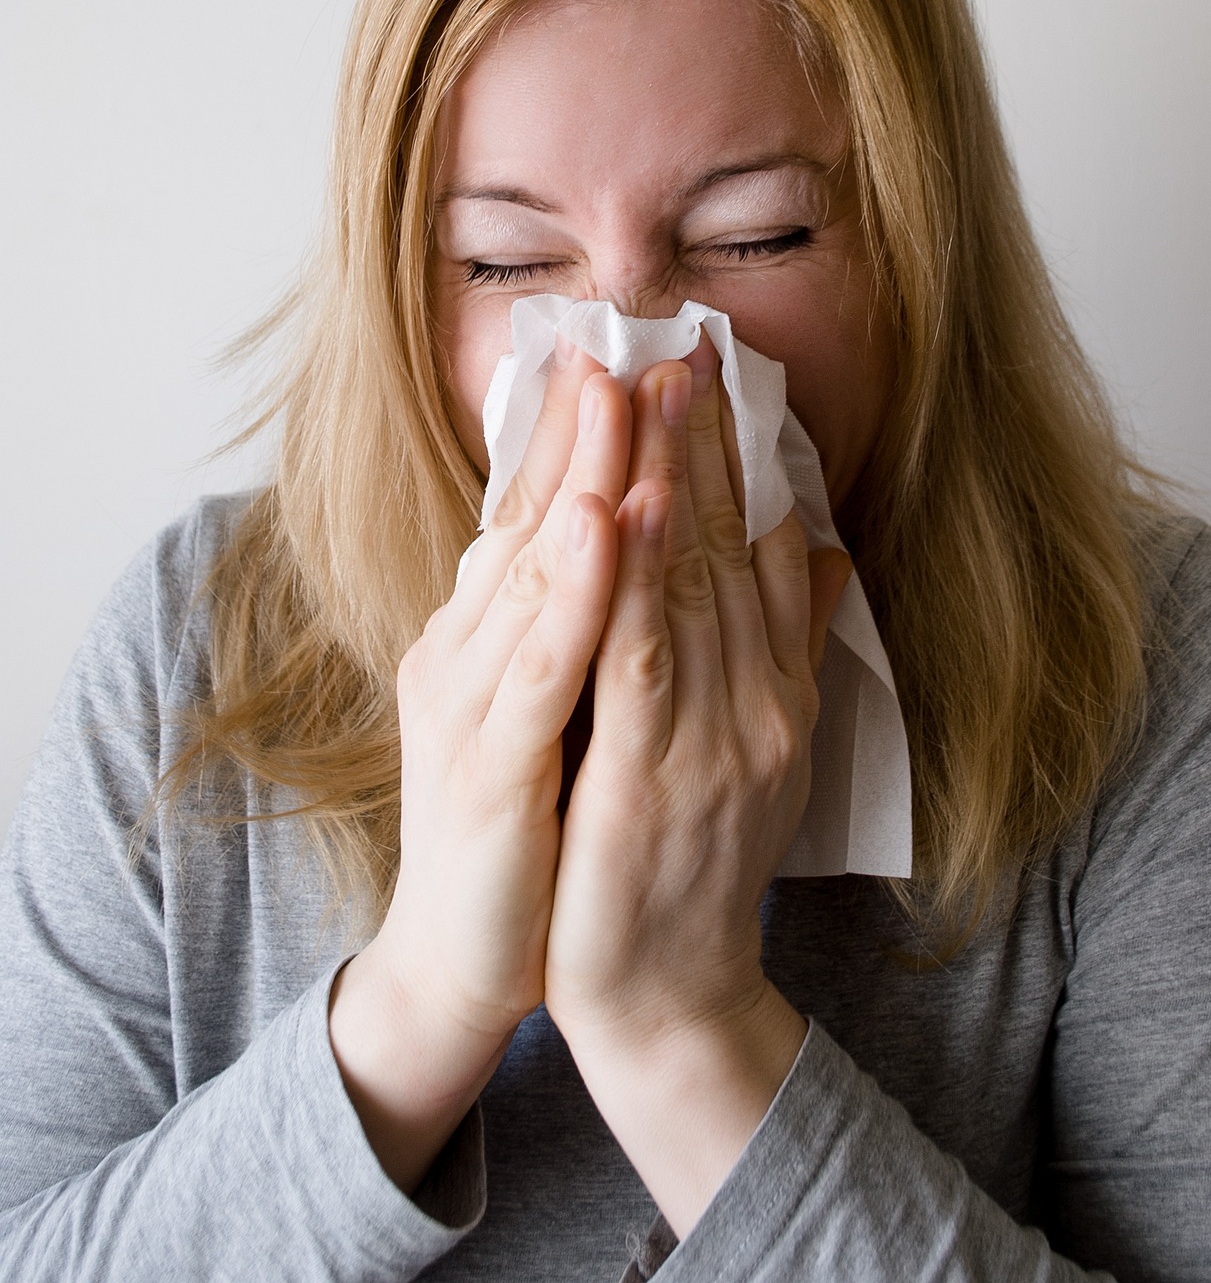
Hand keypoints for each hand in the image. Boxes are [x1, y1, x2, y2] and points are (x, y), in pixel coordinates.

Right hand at [329, 342, 630, 1190]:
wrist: (467, 956)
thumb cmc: (534, 825)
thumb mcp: (578, 709)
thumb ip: (615, 624)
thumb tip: (659, 547)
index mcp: (493, 634)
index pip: (539, 513)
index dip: (581, 432)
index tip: (627, 350)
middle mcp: (468, 649)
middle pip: (532, 520)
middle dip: (589, 428)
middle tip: (632, 339)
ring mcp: (469, 702)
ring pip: (531, 572)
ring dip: (580, 478)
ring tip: (622, 396)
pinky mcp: (485, 765)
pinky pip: (536, 665)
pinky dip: (571, 590)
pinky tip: (601, 526)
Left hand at [544, 335, 852, 1233]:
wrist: (673, 994)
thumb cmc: (698, 863)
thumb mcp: (764, 747)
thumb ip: (790, 647)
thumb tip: (820, 550)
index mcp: (775, 690)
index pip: (756, 551)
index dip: (734, 459)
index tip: (712, 373)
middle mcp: (756, 702)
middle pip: (726, 549)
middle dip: (702, 442)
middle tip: (683, 345)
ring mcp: (711, 740)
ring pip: (688, 586)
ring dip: (670, 480)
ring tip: (653, 390)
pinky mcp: (649, 780)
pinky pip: (640, 662)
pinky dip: (633, 582)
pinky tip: (620, 510)